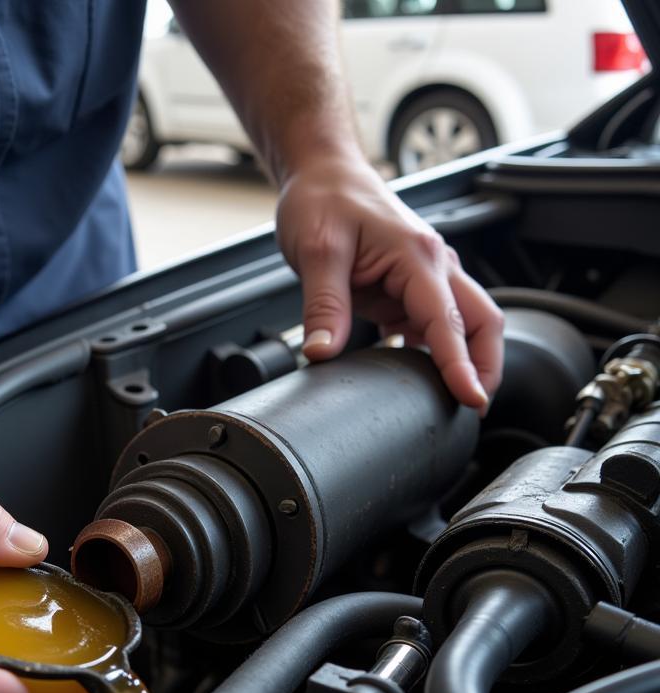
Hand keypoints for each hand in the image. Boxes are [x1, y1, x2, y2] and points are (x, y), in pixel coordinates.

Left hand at [276, 153, 503, 411]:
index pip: (448, 321)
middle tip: (474, 408)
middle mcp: (434, 264)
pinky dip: (438, 351)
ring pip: (467, 322)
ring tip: (453, 400)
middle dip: (485, 366)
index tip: (472, 399)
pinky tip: (420, 375)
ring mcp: (427, 276)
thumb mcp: (316, 252)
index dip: (461, 365)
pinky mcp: (411, 286)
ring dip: (467, 359)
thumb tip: (322, 353)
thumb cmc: (323, 200)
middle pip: (482, 321)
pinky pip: (436, 324)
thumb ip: (323, 306)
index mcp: (417, 255)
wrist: (322, 174)